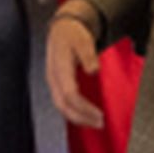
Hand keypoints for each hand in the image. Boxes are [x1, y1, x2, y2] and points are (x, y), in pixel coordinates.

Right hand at [44, 5, 105, 127]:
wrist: (62, 29)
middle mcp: (53, 78)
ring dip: (78, 118)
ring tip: (95, 123)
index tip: (99, 114)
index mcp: (59, 68)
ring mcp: (53, 82)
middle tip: (100, 123)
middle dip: (81, 118)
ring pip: (61, 107)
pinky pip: (63, 103)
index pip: (69, 94)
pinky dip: (74, 112)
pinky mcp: (57, 85)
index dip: (84, 107)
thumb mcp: (83, 39)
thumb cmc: (73, 34)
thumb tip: (93, 70)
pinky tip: (86, 115)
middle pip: (63, 105)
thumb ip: (88, 54)